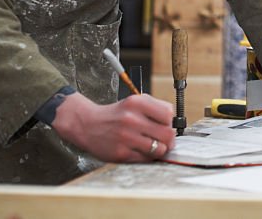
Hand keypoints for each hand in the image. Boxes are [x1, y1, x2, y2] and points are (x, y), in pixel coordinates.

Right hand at [51, 92, 175, 161]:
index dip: (170, 122)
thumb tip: (174, 123)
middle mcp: (131, 119)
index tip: (166, 125)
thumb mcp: (134, 102)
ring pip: (159, 149)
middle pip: (167, 134)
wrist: (87, 125)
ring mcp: (126, 138)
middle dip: (170, 139)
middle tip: (165, 140)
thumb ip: (155, 108)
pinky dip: (148, 157)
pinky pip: (146, 159)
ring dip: (160, 150)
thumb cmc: (116, 114)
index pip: (168, 114)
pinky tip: (142, 151)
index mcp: (137, 103)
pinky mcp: (121, 153)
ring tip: (154, 146)